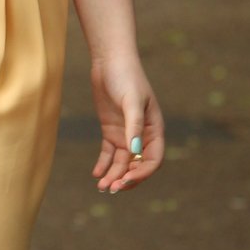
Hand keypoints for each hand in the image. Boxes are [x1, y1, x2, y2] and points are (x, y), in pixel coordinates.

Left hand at [89, 53, 164, 193]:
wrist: (109, 61)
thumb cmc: (126, 76)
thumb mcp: (131, 100)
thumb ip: (133, 125)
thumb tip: (135, 151)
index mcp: (154, 129)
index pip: (153, 159)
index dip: (142, 172)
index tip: (127, 179)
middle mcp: (141, 135)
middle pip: (137, 165)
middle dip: (126, 178)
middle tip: (111, 188)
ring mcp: (125, 134)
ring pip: (122, 162)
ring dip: (113, 175)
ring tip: (102, 186)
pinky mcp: (111, 130)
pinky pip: (109, 153)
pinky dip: (103, 164)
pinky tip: (96, 174)